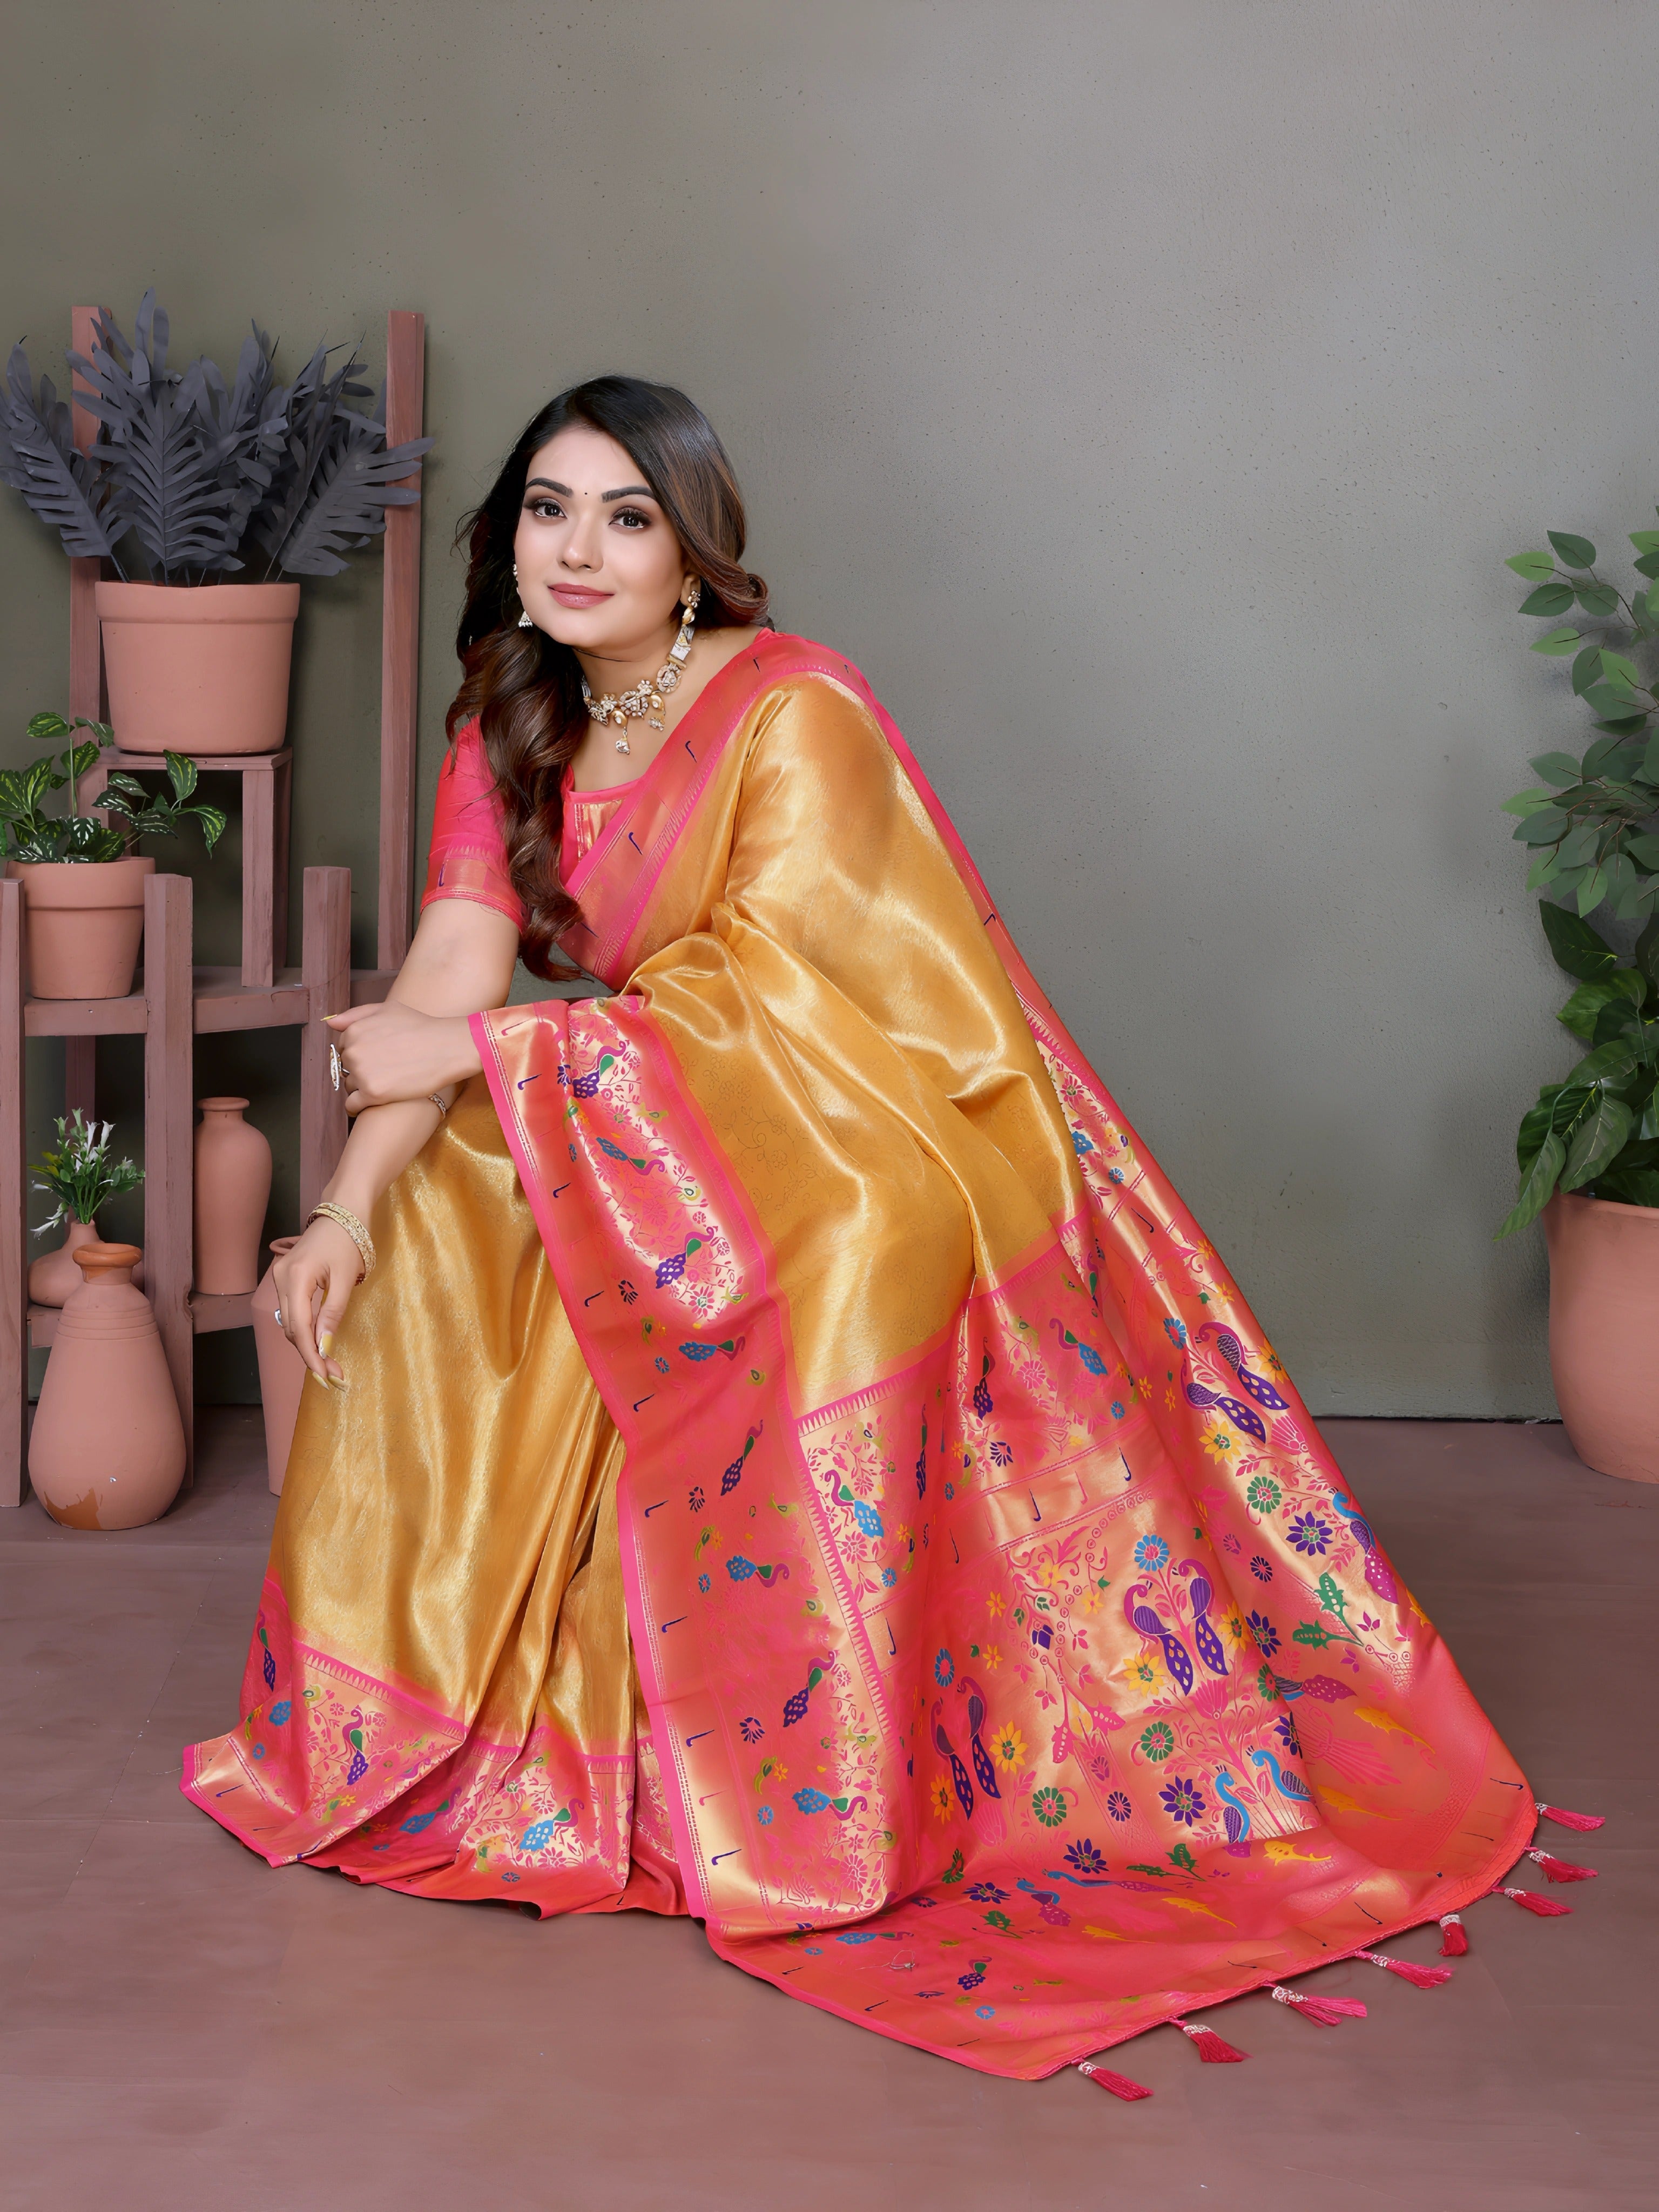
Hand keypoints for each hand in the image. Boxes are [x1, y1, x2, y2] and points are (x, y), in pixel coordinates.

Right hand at [272, 1217, 363, 1384]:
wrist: (342, 1212)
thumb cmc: (348, 1241)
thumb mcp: (344, 1280)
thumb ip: (332, 1314)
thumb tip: (324, 1347)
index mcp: (295, 1278)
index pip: (299, 1328)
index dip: (311, 1355)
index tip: (325, 1376)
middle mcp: (280, 1278)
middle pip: (291, 1328)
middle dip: (311, 1354)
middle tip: (333, 1375)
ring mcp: (279, 1277)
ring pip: (289, 1321)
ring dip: (307, 1343)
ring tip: (328, 1363)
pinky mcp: (284, 1277)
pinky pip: (291, 1310)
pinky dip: (304, 1328)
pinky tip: (318, 1340)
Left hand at [324, 1000, 481, 1113]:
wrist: (447, 1047)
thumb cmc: (421, 1026)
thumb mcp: (388, 1009)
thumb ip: (356, 1015)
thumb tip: (331, 1023)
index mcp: (354, 1032)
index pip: (344, 1048)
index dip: (360, 1053)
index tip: (376, 1057)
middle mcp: (353, 1052)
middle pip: (345, 1068)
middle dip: (359, 1070)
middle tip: (384, 1071)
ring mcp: (362, 1073)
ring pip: (349, 1086)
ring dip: (361, 1088)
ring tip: (384, 1084)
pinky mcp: (373, 1094)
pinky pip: (351, 1105)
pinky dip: (357, 1107)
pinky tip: (369, 1104)